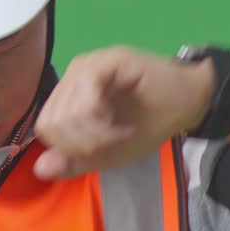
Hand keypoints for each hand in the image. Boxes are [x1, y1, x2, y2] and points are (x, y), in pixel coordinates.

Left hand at [32, 46, 213, 179]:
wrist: (190, 103)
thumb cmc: (149, 124)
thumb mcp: (108, 152)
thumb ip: (75, 160)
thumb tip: (39, 168)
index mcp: (67, 95)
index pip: (45, 128)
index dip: (69, 148)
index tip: (100, 151)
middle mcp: (70, 77)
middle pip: (52, 122)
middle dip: (82, 144)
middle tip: (113, 142)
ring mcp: (86, 66)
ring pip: (67, 113)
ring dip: (96, 135)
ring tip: (121, 133)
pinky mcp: (105, 61)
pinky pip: (86, 100)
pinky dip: (103, 123)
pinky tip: (123, 125)